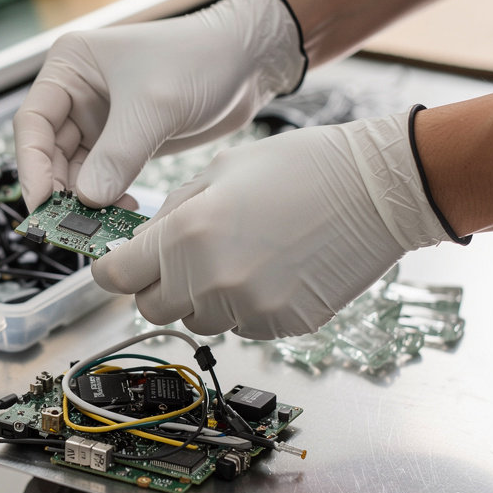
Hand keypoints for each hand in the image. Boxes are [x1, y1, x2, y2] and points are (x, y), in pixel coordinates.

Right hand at [13, 0, 305, 209]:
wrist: (248, 62)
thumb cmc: (201, 58)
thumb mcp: (154, 106)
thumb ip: (117, 155)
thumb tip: (87, 200)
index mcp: (71, 66)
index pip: (33, 123)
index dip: (32, 166)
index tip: (42, 202)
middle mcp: (78, 93)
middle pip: (49, 153)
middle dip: (59, 190)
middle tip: (70, 224)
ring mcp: (100, 120)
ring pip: (75, 171)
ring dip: (84, 200)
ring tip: (100, 222)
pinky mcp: (123, 141)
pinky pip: (102, 178)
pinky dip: (106, 198)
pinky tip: (121, 211)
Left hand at [90, 111, 455, 339]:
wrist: (378, 190)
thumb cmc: (303, 167)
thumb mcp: (220, 170)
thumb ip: (172, 212)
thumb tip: (144, 244)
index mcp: (186, 236)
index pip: (117, 277)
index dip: (114, 270)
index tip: (118, 266)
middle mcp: (211, 281)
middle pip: (152, 308)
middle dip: (157, 285)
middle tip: (181, 259)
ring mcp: (247, 309)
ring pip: (197, 320)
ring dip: (202, 297)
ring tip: (238, 256)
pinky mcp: (280, 326)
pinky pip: (240, 325)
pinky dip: (243, 305)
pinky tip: (270, 270)